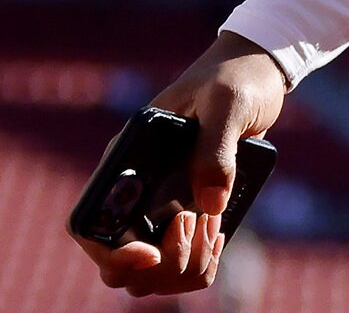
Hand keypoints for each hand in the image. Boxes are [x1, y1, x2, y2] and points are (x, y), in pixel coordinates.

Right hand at [72, 31, 287, 297]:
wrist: (259, 74)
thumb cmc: (235, 80)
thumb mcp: (228, 104)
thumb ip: (216, 148)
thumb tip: (209, 207)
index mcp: (126, 158)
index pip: (89, 223)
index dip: (110, 253)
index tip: (151, 252)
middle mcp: (135, 189)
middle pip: (116, 264)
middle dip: (154, 269)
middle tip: (194, 230)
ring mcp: (160, 206)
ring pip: (150, 274)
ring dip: (182, 268)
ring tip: (213, 229)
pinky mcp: (190, 213)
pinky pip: (182, 265)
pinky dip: (200, 265)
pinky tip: (219, 235)